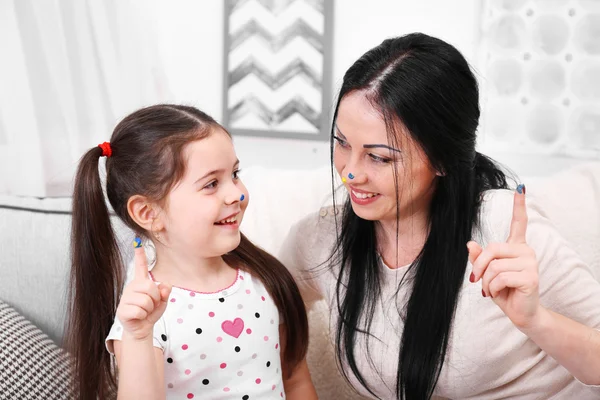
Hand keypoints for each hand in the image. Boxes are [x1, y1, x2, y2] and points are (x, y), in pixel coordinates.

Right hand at [116, 239, 171, 339]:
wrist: (142, 329)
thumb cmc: (151, 312)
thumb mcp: (162, 301)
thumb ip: (165, 292)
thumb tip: (165, 285)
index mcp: (141, 283)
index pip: (140, 266)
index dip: (139, 254)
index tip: (137, 241)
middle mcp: (131, 287)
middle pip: (149, 286)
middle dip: (156, 298)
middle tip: (152, 305)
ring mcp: (125, 298)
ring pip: (145, 300)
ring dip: (150, 308)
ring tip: (145, 311)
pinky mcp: (122, 310)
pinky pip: (139, 310)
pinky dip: (143, 316)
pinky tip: (139, 317)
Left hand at [468, 187, 540, 329]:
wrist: (520, 313)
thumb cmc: (504, 291)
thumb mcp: (487, 274)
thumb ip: (479, 258)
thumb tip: (470, 243)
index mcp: (516, 247)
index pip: (519, 222)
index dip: (519, 205)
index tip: (520, 188)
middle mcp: (526, 251)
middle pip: (491, 248)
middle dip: (479, 266)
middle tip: (477, 280)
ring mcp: (530, 263)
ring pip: (494, 266)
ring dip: (486, 282)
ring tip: (491, 290)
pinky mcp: (531, 277)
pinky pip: (500, 277)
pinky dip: (492, 288)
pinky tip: (499, 293)